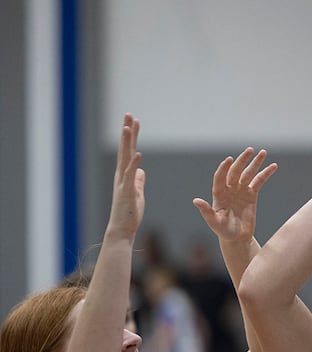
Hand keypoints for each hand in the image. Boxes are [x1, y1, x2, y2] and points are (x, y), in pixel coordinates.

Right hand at [108, 114, 144, 237]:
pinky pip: (130, 176)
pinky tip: (138, 153)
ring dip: (127, 142)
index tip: (134, 121)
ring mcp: (122, 182)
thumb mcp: (137, 193)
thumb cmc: (129, 213)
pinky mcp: (126, 192)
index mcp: (125, 175)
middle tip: (129, 114)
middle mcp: (121, 175)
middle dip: (127, 131)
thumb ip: (138, 180)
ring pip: (125, 158)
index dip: (131, 136)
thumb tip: (141, 170)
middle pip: (125, 149)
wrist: (122, 229)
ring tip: (128, 126)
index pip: (129, 151)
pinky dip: (134, 164)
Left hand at [193, 147, 277, 242]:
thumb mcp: (214, 222)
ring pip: (248, 173)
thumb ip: (206, 211)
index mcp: (219, 194)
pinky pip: (259, 181)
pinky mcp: (251, 194)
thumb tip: (196, 201)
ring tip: (263, 152)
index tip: (229, 160)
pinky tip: (273, 166)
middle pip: (236, 171)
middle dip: (242, 160)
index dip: (224, 169)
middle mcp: (230, 189)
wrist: (237, 237)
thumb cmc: (223, 231)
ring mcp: (241, 190)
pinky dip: (265, 174)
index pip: (220, 177)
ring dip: (255, 163)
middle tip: (249, 150)